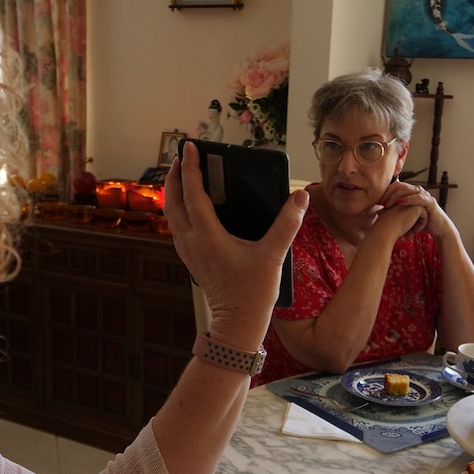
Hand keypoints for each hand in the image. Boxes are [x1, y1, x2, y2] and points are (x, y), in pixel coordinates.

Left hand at [164, 141, 307, 345]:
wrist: (236, 326)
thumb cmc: (253, 294)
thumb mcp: (273, 256)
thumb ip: (287, 224)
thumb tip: (300, 197)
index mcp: (207, 236)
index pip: (193, 193)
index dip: (191, 167)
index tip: (191, 147)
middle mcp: (192, 242)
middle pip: (173, 201)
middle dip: (176, 176)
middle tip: (183, 157)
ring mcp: (189, 252)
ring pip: (173, 215)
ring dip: (176, 193)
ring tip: (185, 176)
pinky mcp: (193, 260)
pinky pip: (179, 228)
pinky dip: (181, 210)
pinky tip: (194, 208)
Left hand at [378, 179, 449, 240]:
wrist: (437, 229)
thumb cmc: (419, 222)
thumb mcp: (404, 216)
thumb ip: (393, 212)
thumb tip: (378, 212)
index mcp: (410, 193)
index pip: (395, 186)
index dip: (386, 192)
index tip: (377, 202)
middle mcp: (417, 191)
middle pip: (400, 186)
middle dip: (389, 193)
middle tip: (381, 203)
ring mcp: (424, 195)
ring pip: (408, 190)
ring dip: (396, 196)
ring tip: (387, 204)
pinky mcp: (430, 202)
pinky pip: (419, 197)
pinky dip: (409, 199)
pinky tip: (400, 202)